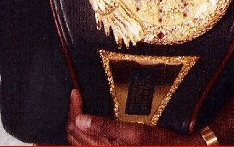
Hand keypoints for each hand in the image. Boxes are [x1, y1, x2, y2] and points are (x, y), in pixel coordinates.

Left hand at [67, 89, 203, 144]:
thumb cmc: (160, 144)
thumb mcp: (135, 132)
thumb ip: (105, 127)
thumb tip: (79, 119)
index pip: (76, 129)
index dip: (73, 109)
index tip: (75, 92)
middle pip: (74, 137)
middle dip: (72, 115)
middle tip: (76, 96)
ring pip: (79, 143)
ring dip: (76, 125)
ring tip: (79, 106)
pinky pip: (90, 146)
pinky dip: (85, 135)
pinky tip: (90, 122)